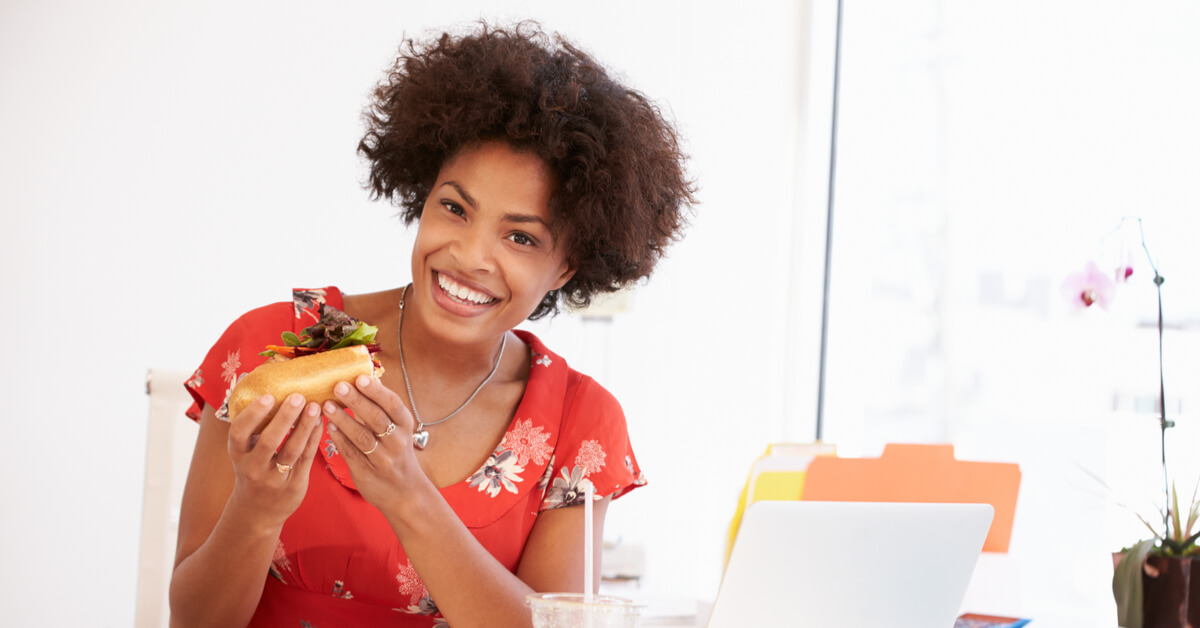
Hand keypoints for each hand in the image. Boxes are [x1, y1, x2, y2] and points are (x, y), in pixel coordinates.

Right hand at [226, 393, 323, 528]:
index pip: (239, 433)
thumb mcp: (243, 449)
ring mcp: (275, 478)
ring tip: (315, 406)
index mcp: (238, 454)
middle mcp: (253, 467)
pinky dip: (314, 439)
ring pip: (292, 450)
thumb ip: (249, 419)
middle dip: (284, 418)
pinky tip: (321, 421)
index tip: (268, 396)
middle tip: (298, 396)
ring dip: (305, 427)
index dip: (253, 415)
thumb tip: (247, 376)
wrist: (257, 510)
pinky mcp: (295, 485)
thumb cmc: (252, 467)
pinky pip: (306, 458)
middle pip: (269, 441)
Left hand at [323, 375, 420, 512]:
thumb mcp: (398, 430)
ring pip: (361, 436)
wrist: (404, 492)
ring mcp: (383, 459)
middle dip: (356, 401)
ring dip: (343, 419)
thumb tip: (360, 380)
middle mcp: (397, 442)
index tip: (360, 377)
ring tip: (326, 405)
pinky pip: (351, 453)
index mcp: (405, 426)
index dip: (376, 391)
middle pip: (376, 418)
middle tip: (338, 386)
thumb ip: (381, 410)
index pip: (392, 404)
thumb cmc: (397, 453)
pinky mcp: (367, 472)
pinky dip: (339, 439)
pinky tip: (328, 426)